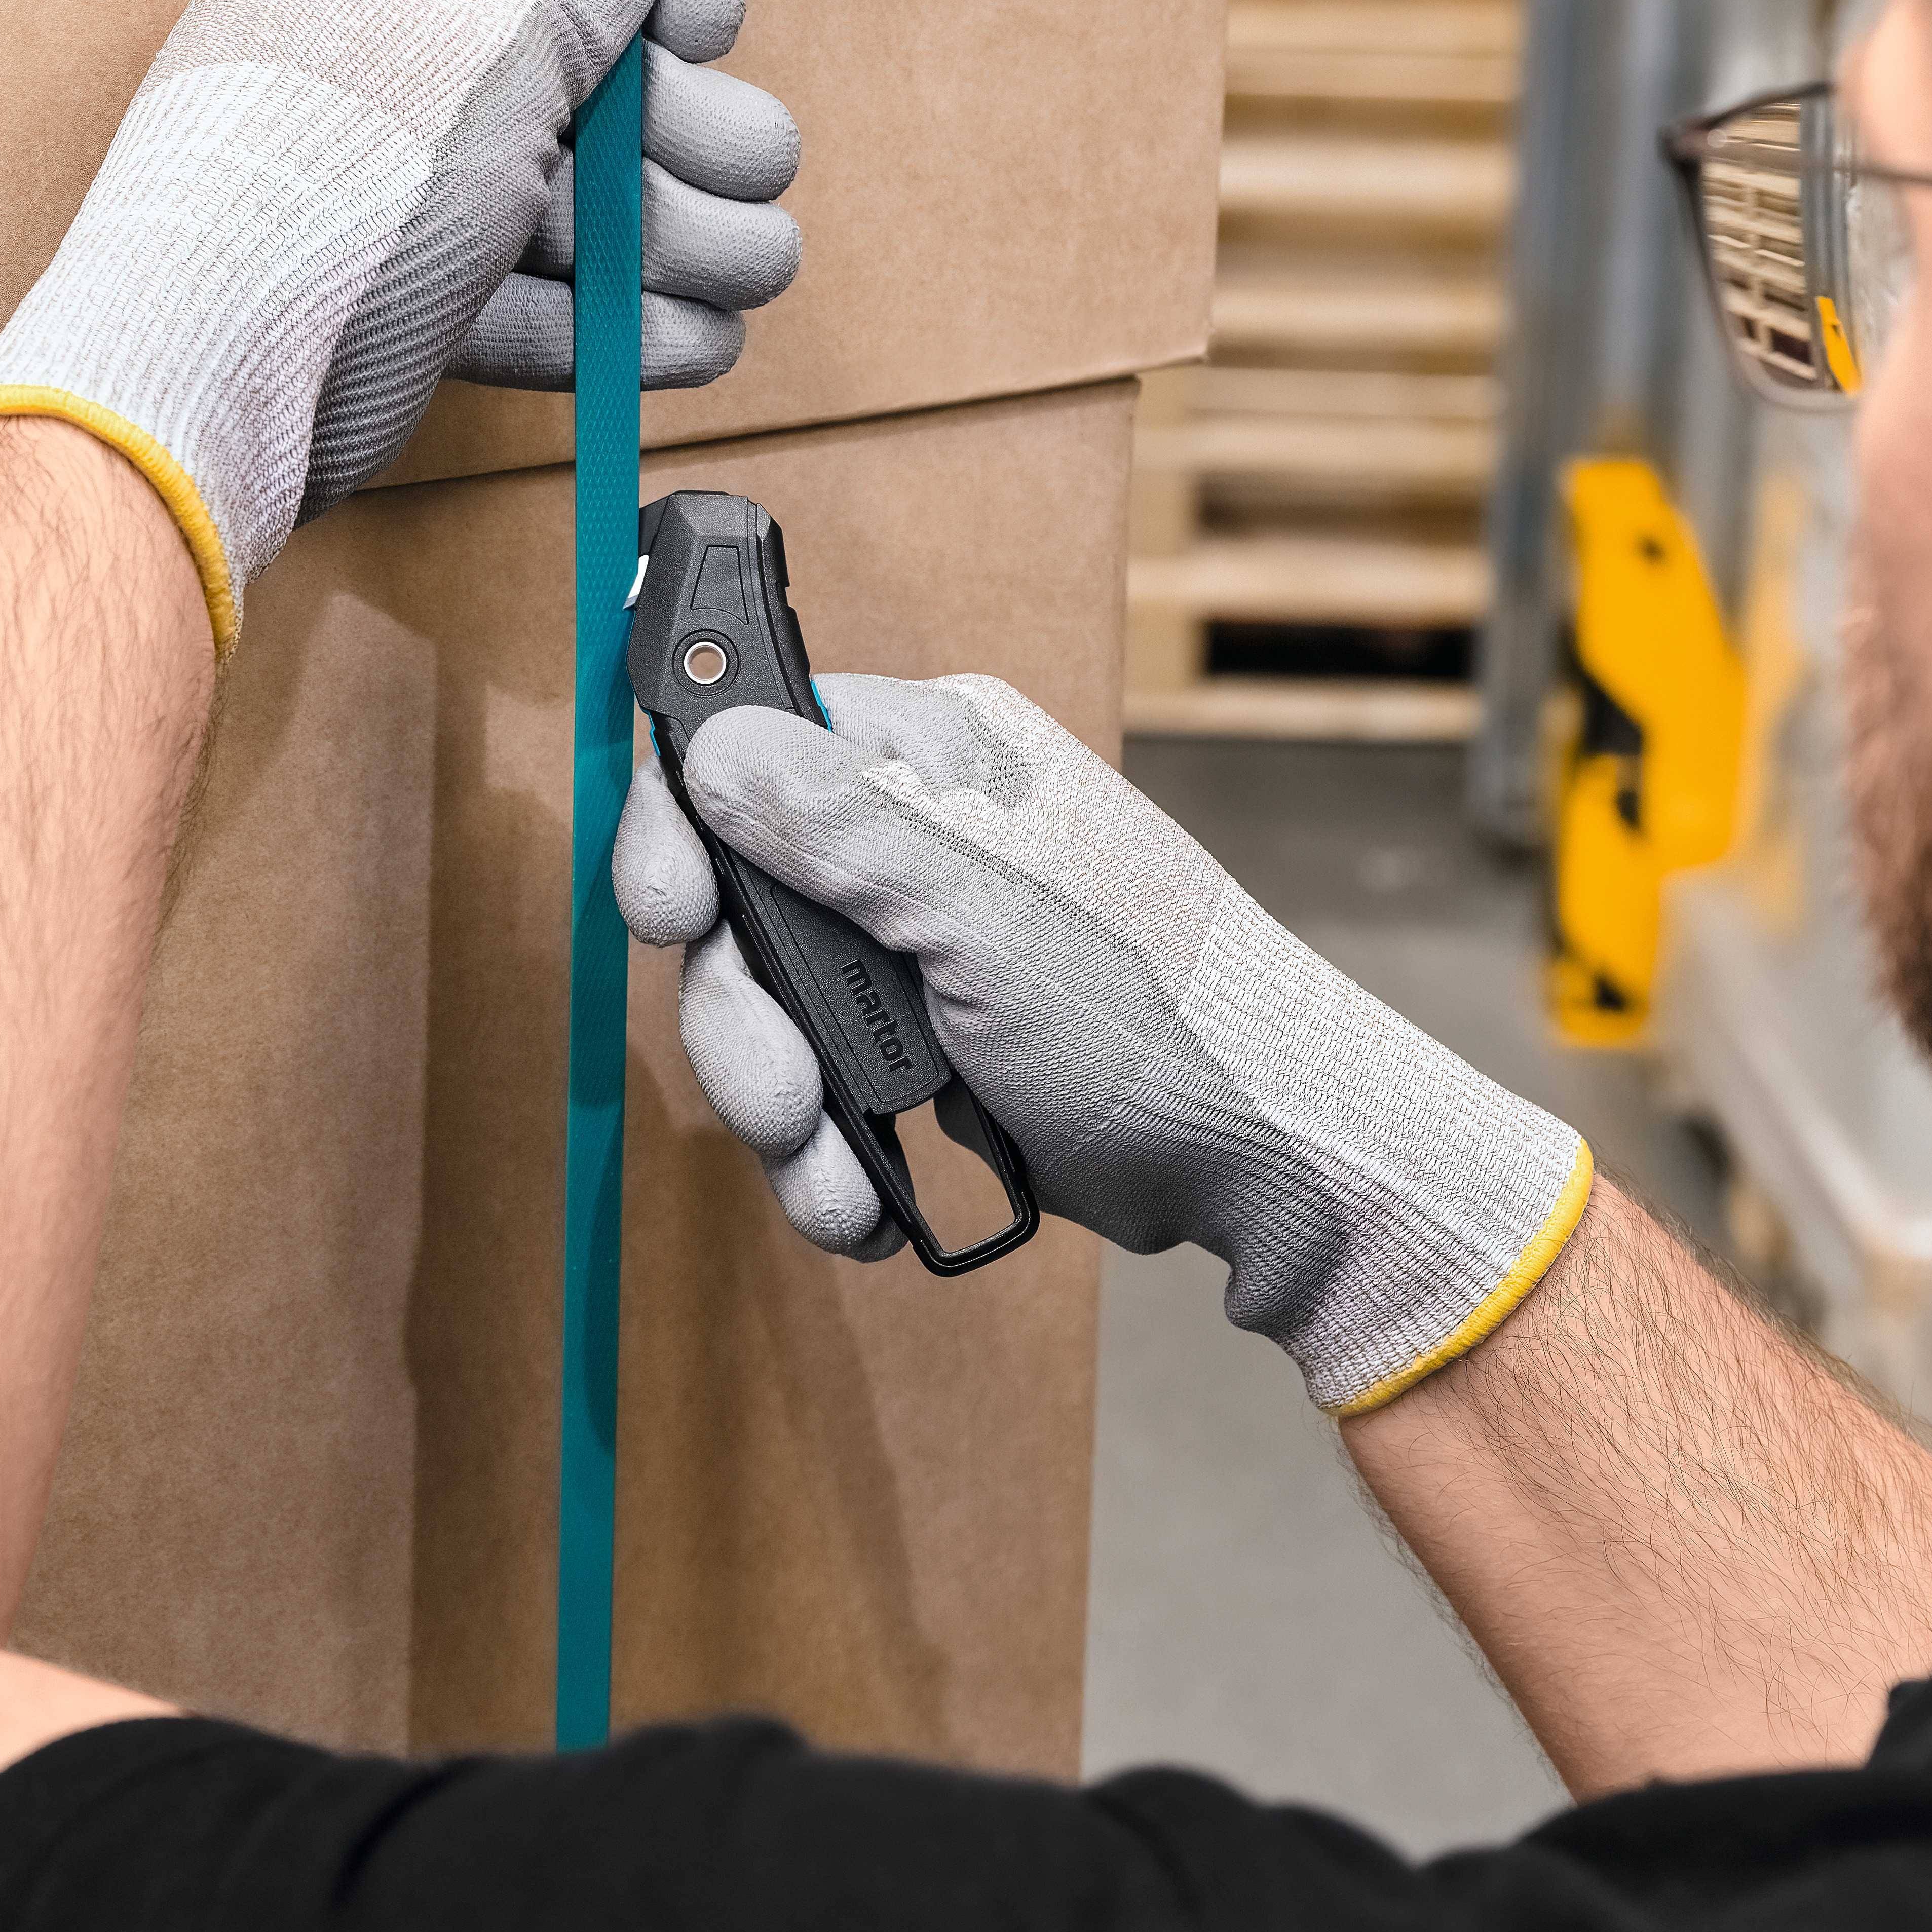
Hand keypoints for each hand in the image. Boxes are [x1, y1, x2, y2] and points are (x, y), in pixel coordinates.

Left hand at [0, 0, 801, 650]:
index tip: (714, 26)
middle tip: (760, 171)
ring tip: (756, 271)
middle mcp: (365, 57)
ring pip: (550, 193)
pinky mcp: (385, 300)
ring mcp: (375, 186)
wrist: (191, 396)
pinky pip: (513, 293)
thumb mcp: (479, 67)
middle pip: (560, 65)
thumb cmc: (328, 197)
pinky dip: (603, 320)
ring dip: (670, 234)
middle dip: (680, 126)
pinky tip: (691, 343)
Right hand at [613, 671, 1593, 1409]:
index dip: (681, 825)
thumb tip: (715, 736)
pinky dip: (828, 1153)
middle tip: (780, 1093)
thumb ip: (842, 826)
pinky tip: (865, 1195)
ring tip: (832, 1175)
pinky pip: (818, 1085)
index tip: (666, 906)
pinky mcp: (923, 1046)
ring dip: (782, 1108)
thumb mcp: (984, 914)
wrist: (1265, 1166)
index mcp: (937, 757)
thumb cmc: (1164, 1015)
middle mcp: (914, 839)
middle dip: (741, 1017)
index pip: (748, 741)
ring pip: (766, 1008)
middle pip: (734, 899)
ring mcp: (915, 948)